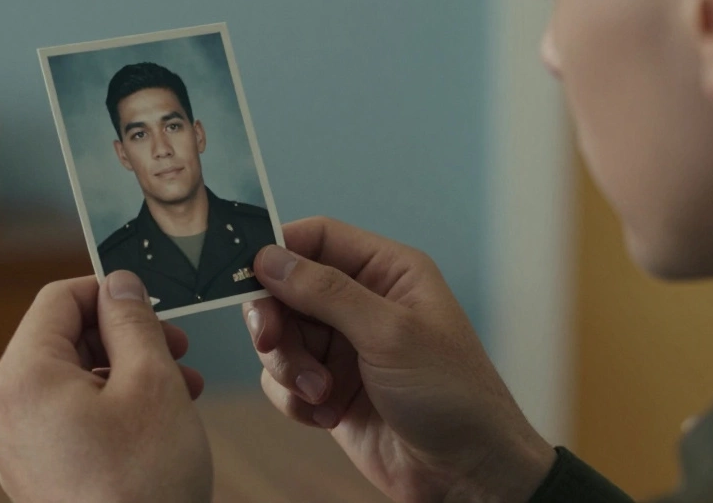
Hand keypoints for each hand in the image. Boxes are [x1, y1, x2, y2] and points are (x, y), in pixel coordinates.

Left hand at [0, 272, 211, 502]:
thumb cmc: (144, 482)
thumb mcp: (152, 382)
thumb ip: (133, 321)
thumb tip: (118, 282)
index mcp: (23, 377)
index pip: (58, 299)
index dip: (110, 291)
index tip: (156, 303)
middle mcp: (6, 412)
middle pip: (63, 341)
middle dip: (125, 338)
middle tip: (180, 349)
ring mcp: (17, 451)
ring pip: (72, 384)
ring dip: (127, 374)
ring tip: (182, 389)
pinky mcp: (36, 479)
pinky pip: (69, 422)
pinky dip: (111, 410)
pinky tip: (157, 424)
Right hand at [243, 218, 556, 502]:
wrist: (465, 474)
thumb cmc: (450, 394)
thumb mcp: (389, 333)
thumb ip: (327, 292)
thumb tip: (270, 258)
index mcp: (387, 271)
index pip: (318, 239)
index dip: (280, 251)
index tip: (248, 275)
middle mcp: (362, 302)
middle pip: (288, 288)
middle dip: (275, 318)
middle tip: (271, 342)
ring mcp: (344, 347)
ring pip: (280, 336)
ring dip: (288, 365)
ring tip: (320, 393)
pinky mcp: (329, 388)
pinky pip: (284, 379)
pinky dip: (293, 398)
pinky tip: (326, 416)